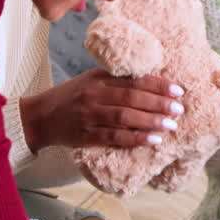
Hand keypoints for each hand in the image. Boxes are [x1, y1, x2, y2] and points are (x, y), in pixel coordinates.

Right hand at [20, 68, 184, 150]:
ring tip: (170, 125)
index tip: (179, 90)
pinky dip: (136, 139)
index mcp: (98, 78)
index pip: (134, 79)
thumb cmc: (72, 97)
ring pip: (125, 118)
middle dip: (159, 103)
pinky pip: (115, 137)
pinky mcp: (86, 136)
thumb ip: (116, 81)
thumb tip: (152, 84)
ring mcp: (89, 116)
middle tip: (179, 109)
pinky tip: (153, 140)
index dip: (158, 85)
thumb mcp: (91, 81)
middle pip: (132, 98)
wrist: (40, 116)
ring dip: (151, 121)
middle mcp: (94, 95)